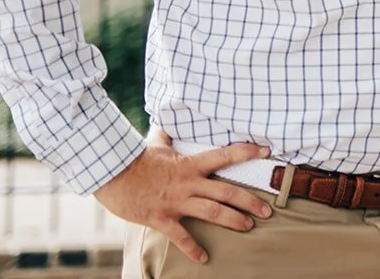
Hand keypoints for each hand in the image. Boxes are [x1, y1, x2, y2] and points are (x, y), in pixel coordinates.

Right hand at [93, 129, 274, 263]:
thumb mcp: (155, 143)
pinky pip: (181, 237)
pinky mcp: (161, 218)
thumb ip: (167, 135)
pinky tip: (204, 258)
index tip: (267, 151)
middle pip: (226, 191)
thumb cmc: (134, 159)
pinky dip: (193, 249)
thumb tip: (167, 121)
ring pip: (212, 212)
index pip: (224, 156)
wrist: (111, 174)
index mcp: (189, 164)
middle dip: (249, 201)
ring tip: (249, 227)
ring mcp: (176, 202)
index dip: (246, 152)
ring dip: (233, 220)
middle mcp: (188, 183)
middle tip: (268, 210)